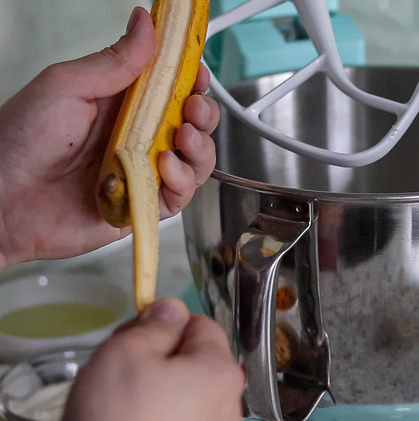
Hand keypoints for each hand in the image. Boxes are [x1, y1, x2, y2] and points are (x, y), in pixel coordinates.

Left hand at [0, 7, 218, 266]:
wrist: (2, 199)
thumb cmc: (20, 139)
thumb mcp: (67, 86)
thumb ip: (115, 60)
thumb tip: (144, 23)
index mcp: (121, 103)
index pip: (172, 87)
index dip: (191, 79)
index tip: (197, 73)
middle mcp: (137, 136)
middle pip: (193, 123)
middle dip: (203, 114)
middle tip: (192, 110)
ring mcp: (143, 170)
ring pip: (195, 160)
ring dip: (199, 148)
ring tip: (181, 139)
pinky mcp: (144, 204)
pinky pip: (180, 195)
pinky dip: (181, 181)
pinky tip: (164, 169)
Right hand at [60, 298, 245, 420]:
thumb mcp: (124, 355)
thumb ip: (152, 326)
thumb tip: (170, 310)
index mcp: (219, 370)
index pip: (201, 324)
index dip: (163, 325)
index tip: (134, 336)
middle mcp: (231, 405)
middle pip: (197, 363)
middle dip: (159, 362)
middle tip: (120, 375)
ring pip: (190, 398)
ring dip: (161, 396)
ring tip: (122, 411)